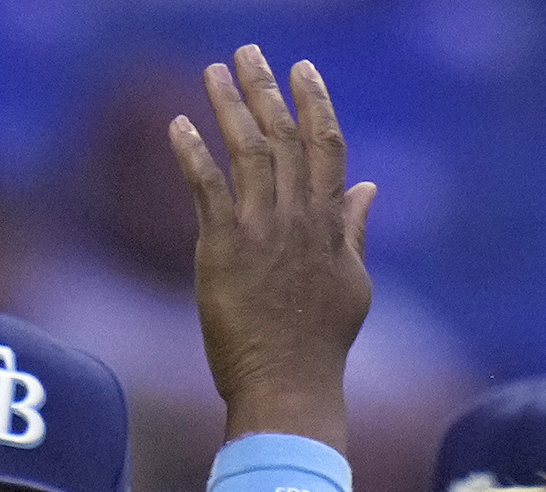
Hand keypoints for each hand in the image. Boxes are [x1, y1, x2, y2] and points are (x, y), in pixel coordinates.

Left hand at [168, 48, 374, 448]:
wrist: (289, 386)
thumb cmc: (320, 342)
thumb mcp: (352, 283)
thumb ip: (354, 229)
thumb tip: (366, 186)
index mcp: (330, 224)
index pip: (326, 146)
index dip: (315, 102)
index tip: (303, 68)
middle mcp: (298, 219)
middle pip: (284, 136)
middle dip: (266, 89)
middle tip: (247, 52)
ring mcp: (261, 232)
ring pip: (246, 152)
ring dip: (227, 106)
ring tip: (212, 71)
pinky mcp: (223, 249)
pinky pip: (206, 189)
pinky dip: (192, 153)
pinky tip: (178, 124)